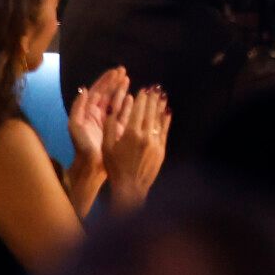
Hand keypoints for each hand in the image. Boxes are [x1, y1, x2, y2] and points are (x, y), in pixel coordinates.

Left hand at [66, 66, 126, 171]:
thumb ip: (78, 108)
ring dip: (121, 89)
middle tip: (123, 70)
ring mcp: (109, 120)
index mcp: (87, 112)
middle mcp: (98, 114)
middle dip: (114, 81)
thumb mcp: (75, 126)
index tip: (114, 71)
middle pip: (107, 93)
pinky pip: (123, 112)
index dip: (105, 80)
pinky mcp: (118, 128)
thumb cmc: (82, 146)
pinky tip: (131, 96)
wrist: (92, 165)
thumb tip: (84, 90)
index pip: (98, 92)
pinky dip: (127, 104)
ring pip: (115, 101)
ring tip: (128, 79)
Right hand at [102, 84, 169, 200]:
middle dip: (152, 99)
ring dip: (160, 106)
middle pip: (150, 112)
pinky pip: (165, 130)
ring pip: (159, 119)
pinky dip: (166, 119)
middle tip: (154, 87)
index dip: (141, 99)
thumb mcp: (107, 146)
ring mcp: (155, 141)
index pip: (138, 110)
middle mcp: (145, 135)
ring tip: (161, 95)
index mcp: (130, 133)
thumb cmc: (114, 166)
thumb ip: (111, 126)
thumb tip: (115, 108)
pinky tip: (167, 111)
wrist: (130, 186)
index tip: (143, 89)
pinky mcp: (162, 148)